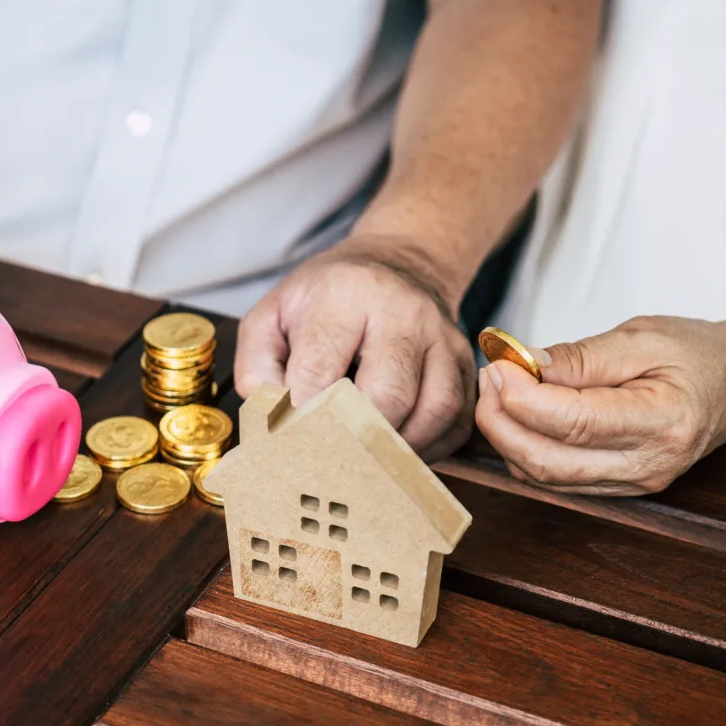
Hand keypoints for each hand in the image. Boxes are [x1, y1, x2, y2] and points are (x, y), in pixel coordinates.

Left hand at [235, 237, 475, 458]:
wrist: (398, 263)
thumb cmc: (329, 298)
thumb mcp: (274, 313)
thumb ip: (258, 365)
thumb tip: (273, 417)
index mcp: (346, 294)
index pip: (321, 371)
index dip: (302, 416)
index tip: (290, 443)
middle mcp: (404, 312)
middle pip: (388, 396)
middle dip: (356, 439)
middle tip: (332, 462)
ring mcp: (443, 337)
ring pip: (434, 411)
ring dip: (399, 448)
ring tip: (368, 460)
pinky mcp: (466, 363)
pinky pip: (457, 420)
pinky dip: (430, 447)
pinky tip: (400, 448)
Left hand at [473, 315, 725, 494]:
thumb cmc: (698, 355)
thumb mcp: (643, 336)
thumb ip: (582, 356)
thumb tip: (525, 364)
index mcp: (664, 421)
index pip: (575, 423)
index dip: (523, 397)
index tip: (499, 366)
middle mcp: (648, 464)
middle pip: (550, 462)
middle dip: (501, 422)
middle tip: (489, 377)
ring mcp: (634, 484)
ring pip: (545, 477)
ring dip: (507, 436)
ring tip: (498, 389)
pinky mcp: (619, 489)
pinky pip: (556, 480)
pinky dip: (525, 450)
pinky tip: (518, 414)